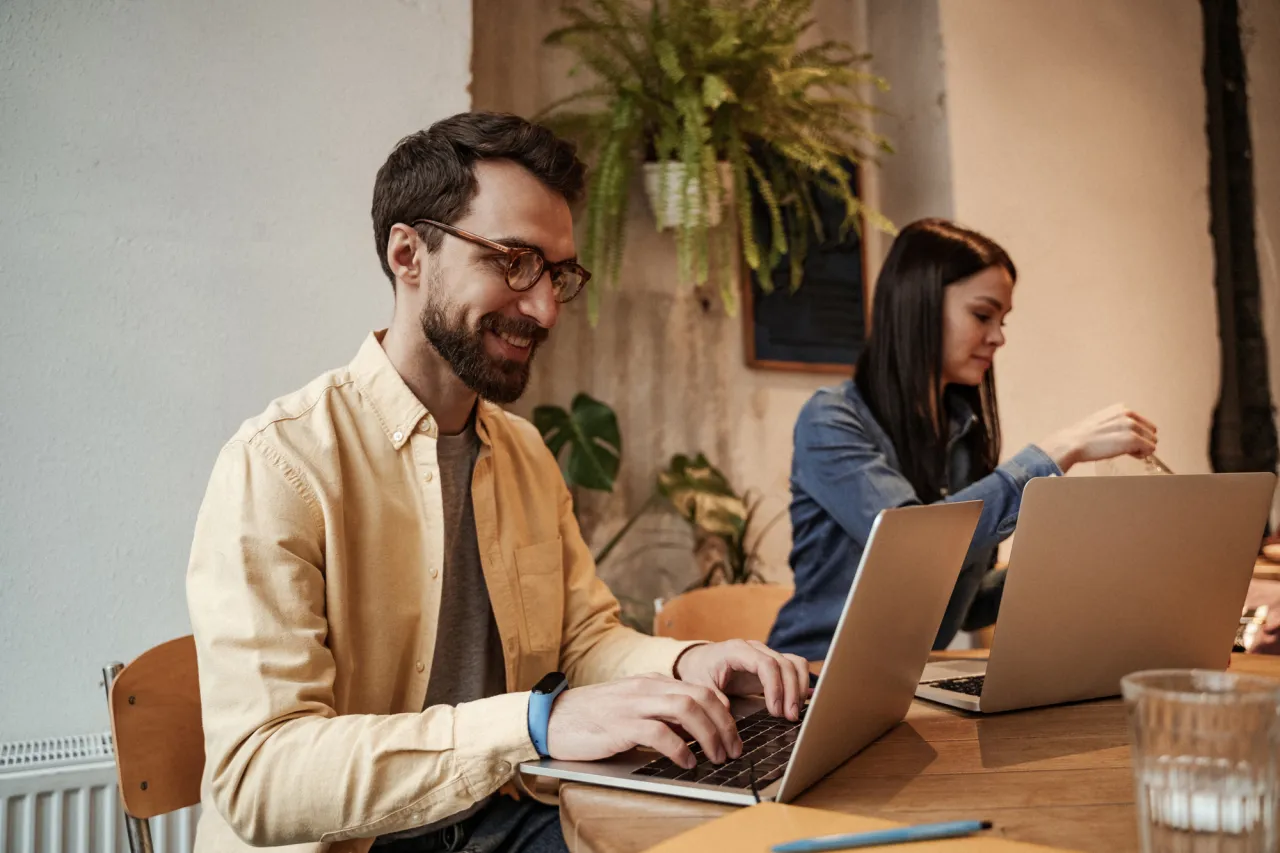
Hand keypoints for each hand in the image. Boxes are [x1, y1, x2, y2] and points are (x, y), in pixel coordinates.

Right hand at [545, 674, 741, 769]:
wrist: (552, 718)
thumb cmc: (592, 718)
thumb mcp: (631, 707)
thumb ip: (660, 713)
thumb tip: (692, 733)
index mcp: (651, 682)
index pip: (700, 688)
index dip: (723, 711)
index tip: (733, 732)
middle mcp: (646, 688)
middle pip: (700, 697)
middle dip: (725, 724)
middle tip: (734, 749)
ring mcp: (634, 704)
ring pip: (686, 709)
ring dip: (709, 735)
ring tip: (717, 757)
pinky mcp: (621, 725)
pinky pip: (659, 732)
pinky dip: (680, 748)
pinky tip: (687, 762)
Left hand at [675, 639, 811, 722]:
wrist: (699, 659)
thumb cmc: (699, 670)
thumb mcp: (698, 683)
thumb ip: (712, 695)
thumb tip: (728, 709)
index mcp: (737, 650)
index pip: (766, 664)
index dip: (775, 687)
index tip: (775, 711)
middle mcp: (755, 648)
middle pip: (785, 664)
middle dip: (791, 692)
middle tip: (790, 717)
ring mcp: (766, 654)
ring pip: (794, 664)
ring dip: (799, 688)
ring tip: (793, 713)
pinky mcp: (772, 663)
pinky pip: (794, 667)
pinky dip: (801, 683)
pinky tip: (799, 702)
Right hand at [1039, 404, 1157, 471]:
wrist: (1072, 443)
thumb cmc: (1083, 437)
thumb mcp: (1102, 423)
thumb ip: (1118, 424)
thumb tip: (1129, 435)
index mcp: (1121, 409)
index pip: (1143, 423)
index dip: (1137, 434)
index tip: (1127, 441)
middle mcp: (1128, 415)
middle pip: (1150, 432)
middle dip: (1142, 441)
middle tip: (1127, 448)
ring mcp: (1131, 426)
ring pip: (1152, 440)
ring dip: (1142, 448)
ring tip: (1126, 451)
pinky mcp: (1132, 439)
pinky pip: (1150, 449)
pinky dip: (1143, 454)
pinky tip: (1130, 455)